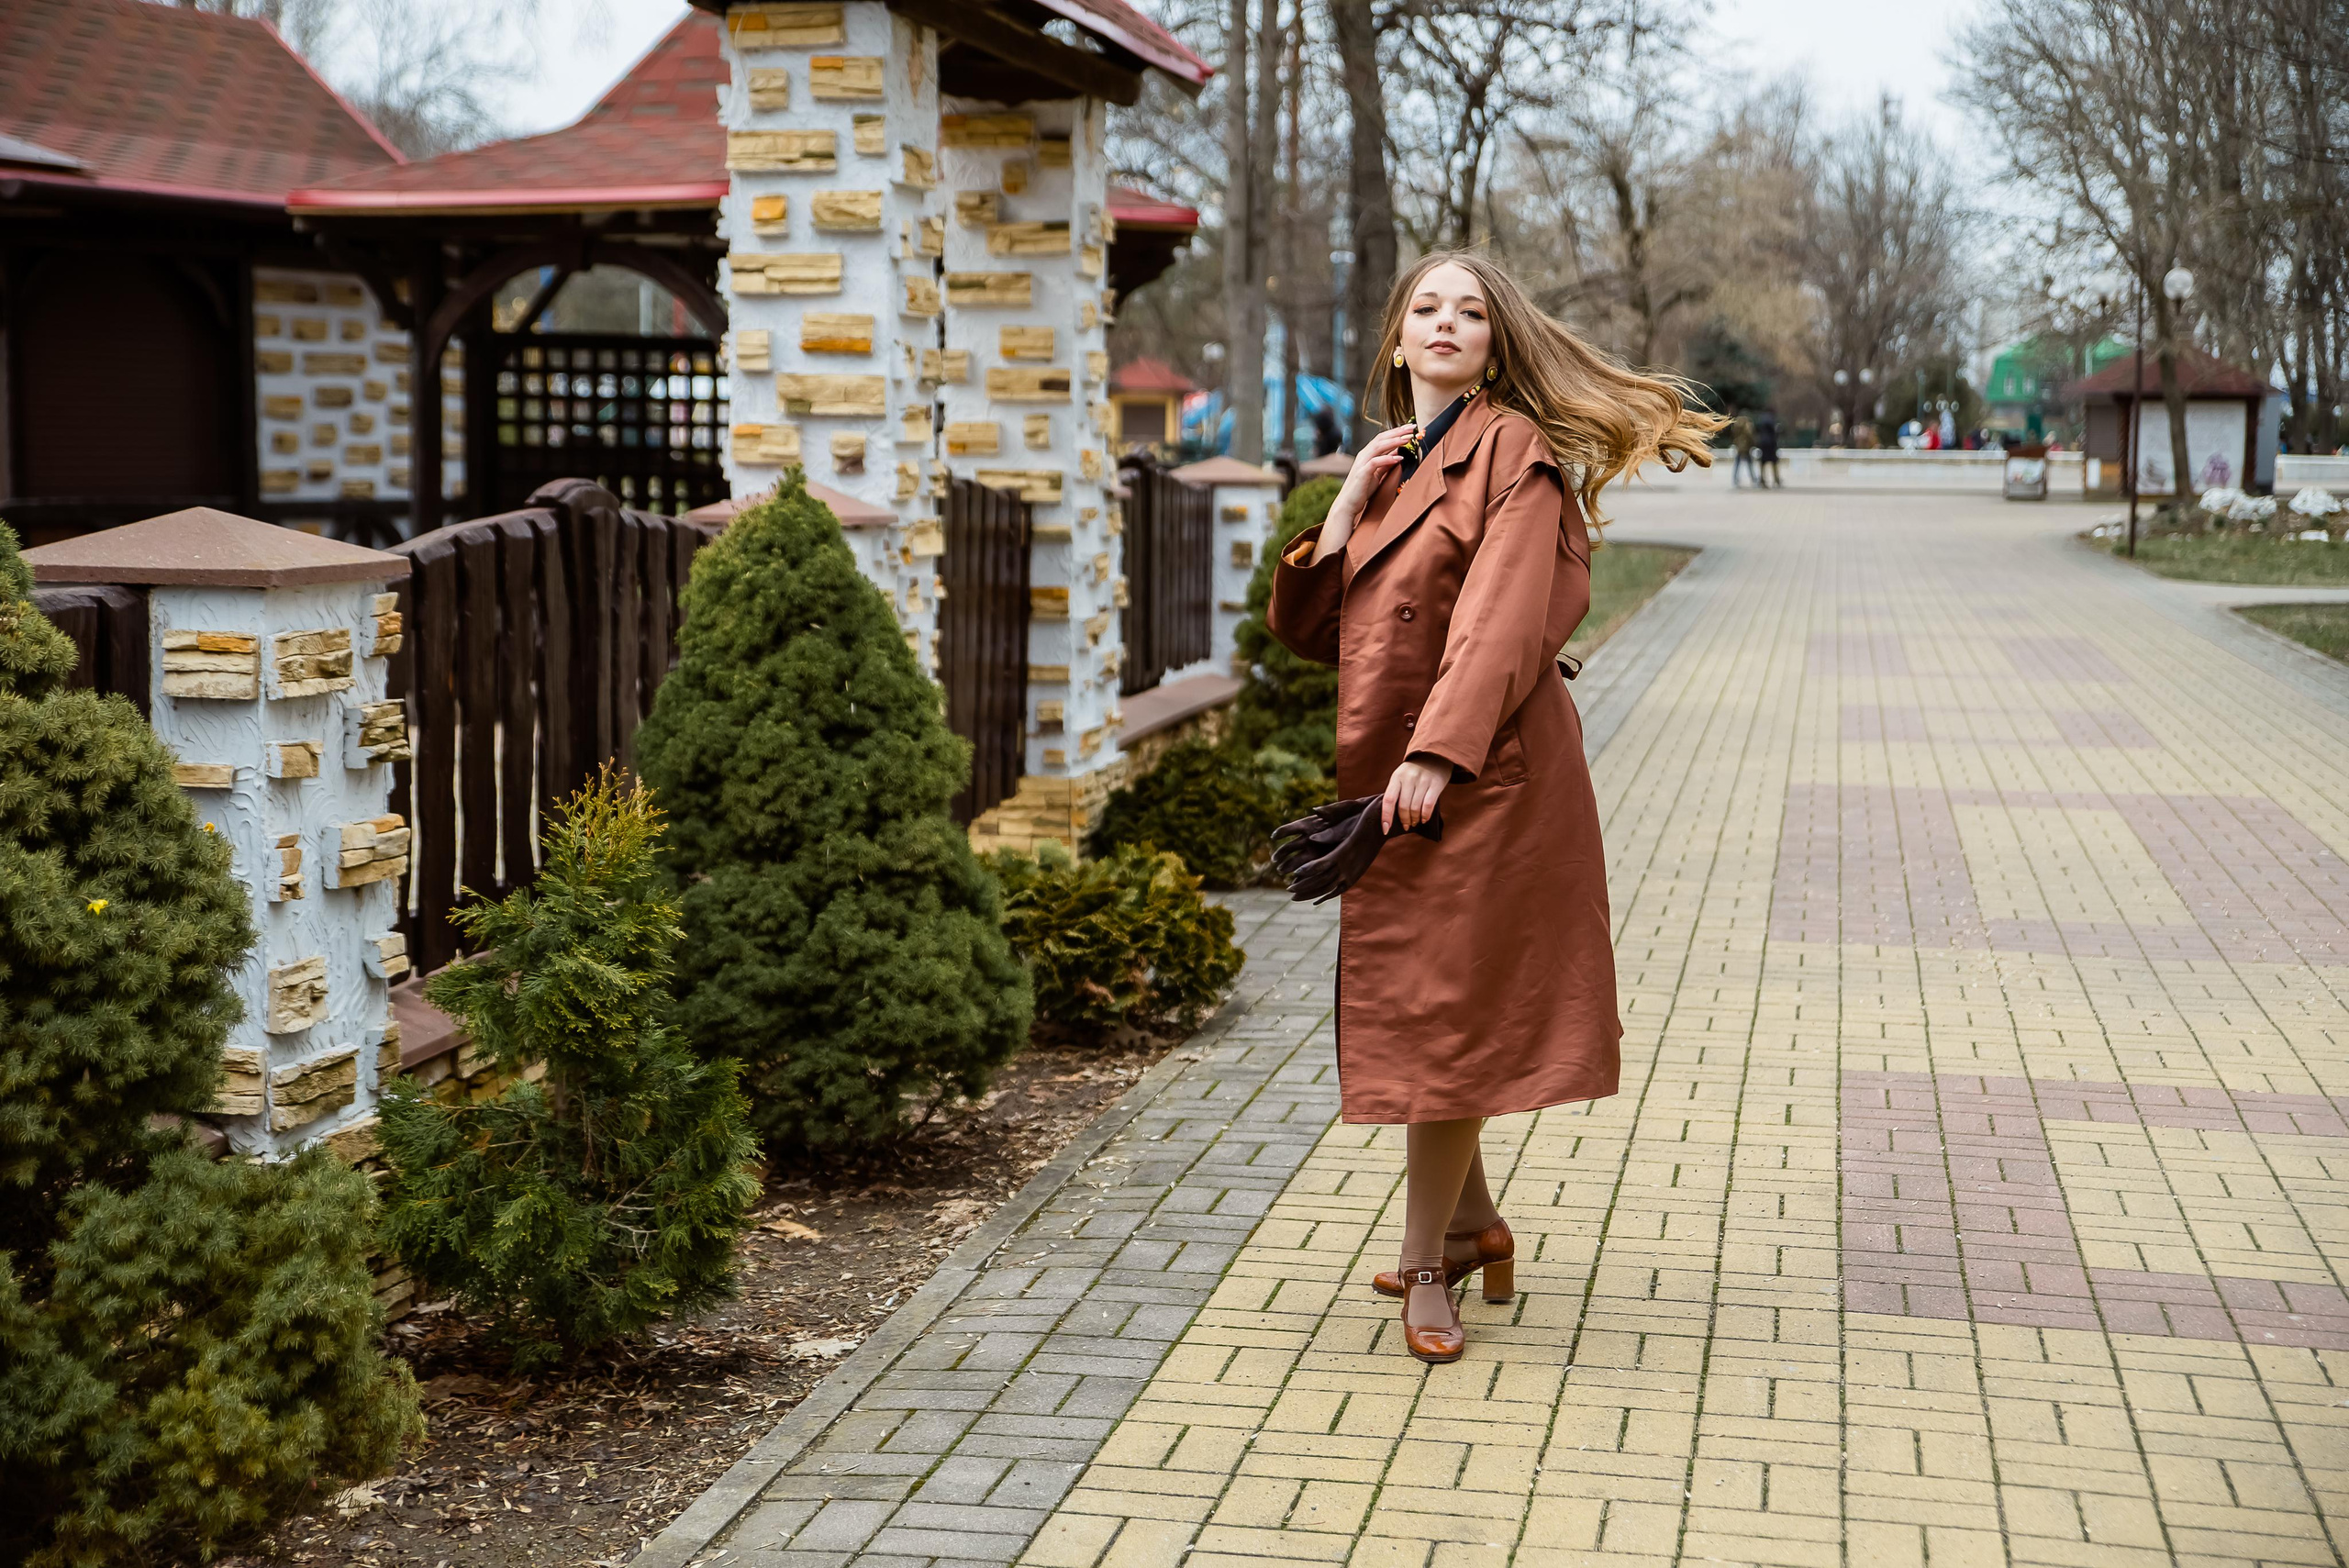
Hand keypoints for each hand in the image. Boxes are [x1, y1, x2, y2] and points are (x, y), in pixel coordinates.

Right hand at [1313, 422, 1417, 561]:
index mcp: (1367, 454)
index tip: (1410, 428)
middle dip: (1397, 432)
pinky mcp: (1362, 473)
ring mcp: (1362, 463)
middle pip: (1381, 438)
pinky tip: (1399, 457)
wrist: (1348, 504)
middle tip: (1412, 427)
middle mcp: (1363, 455)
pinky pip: (1375, 462)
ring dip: (1394, 441)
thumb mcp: (1378, 474)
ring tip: (1408, 439)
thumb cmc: (1362, 490)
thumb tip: (1398, 454)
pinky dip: (1387, 458)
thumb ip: (1386, 463)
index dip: (1396, 431)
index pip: (1383, 438)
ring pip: (1378, 446)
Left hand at [1382, 757, 1448, 832]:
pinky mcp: (1436, 784)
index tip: (1386, 829)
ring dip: (1414, 819)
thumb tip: (1390, 815)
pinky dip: (1425, 815)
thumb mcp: (1401, 776)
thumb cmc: (1414, 770)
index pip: (1388, 800)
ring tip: (1415, 822)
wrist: (1434, 754)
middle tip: (1406, 825)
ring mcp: (1422, 780)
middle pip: (1403, 806)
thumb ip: (1396, 791)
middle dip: (1404, 820)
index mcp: (1396, 777)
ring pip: (1415, 808)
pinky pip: (1428, 805)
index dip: (1386, 816)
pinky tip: (1424, 819)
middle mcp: (1408, 778)